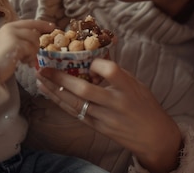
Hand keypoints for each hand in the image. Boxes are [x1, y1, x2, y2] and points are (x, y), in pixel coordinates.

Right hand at [0, 19, 53, 82]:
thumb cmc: (1, 61)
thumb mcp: (11, 45)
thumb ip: (21, 38)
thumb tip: (38, 35)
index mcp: (9, 26)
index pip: (30, 22)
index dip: (42, 24)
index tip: (52, 27)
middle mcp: (10, 28)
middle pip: (34, 32)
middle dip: (36, 45)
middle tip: (29, 56)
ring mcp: (12, 34)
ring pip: (34, 40)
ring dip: (32, 52)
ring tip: (24, 60)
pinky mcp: (15, 43)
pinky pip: (31, 48)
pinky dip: (29, 57)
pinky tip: (23, 62)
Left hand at [36, 58, 182, 172]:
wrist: (153, 137)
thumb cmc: (145, 106)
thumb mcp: (136, 84)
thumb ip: (116, 72)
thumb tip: (94, 55)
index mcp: (129, 89)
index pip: (111, 71)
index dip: (96, 63)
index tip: (88, 58)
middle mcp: (115, 104)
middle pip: (85, 90)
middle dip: (61, 78)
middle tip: (44, 67)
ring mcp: (105, 118)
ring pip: (74, 103)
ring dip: (54, 90)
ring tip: (40, 78)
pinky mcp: (97, 127)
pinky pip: (75, 112)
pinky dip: (60, 101)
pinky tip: (49, 92)